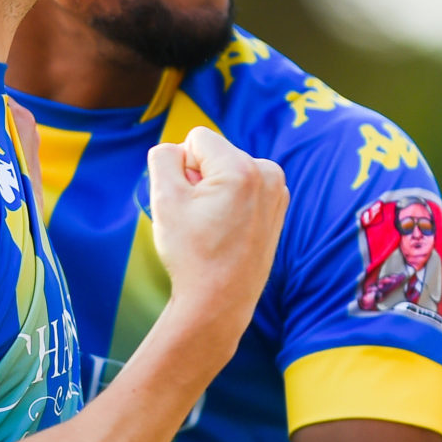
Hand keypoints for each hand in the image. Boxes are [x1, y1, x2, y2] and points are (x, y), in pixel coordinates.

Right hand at [147, 127, 287, 337]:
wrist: (219, 303)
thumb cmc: (191, 254)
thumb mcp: (164, 199)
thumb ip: (163, 158)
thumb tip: (179, 150)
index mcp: (242, 168)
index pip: (197, 139)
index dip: (182, 166)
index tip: (188, 202)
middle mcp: (268, 174)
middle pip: (216, 153)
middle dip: (201, 178)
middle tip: (200, 220)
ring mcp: (277, 191)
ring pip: (229, 169)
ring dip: (215, 190)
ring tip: (213, 227)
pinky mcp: (278, 206)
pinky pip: (244, 186)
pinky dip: (231, 201)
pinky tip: (227, 230)